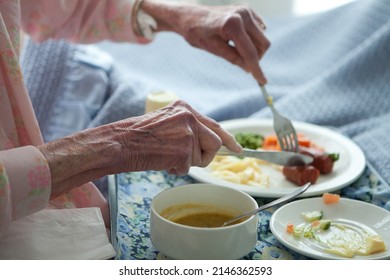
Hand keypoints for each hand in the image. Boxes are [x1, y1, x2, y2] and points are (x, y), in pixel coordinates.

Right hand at [38, 100, 241, 195]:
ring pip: (202, 158)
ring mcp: (187, 133)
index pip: (215, 125)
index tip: (238, 148)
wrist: (120, 142)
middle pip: (215, 143)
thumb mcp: (167, 122)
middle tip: (186, 158)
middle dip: (203, 155)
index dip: (228, 139)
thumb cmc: (139, 135)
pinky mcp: (183, 150)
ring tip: (166, 156)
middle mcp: (190, 118)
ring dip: (187, 163)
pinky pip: (188, 168)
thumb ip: (188, 128)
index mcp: (185, 108)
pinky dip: (175, 169)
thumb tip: (209, 143)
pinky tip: (160, 160)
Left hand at [143, 1, 269, 83]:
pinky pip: (259, 30)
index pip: (250, 53)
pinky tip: (238, 41)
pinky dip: (252, 40)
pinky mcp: (248, 10)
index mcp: (233, 25)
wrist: (190, 16)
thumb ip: (233, 58)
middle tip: (243, 64)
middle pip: (263, 44)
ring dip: (254, 49)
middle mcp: (243, 15)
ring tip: (235, 50)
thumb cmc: (197, 33)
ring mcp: (247, 11)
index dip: (257, 69)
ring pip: (262, 38)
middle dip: (256, 58)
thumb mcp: (213, 49)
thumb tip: (250, 70)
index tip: (263, 82)